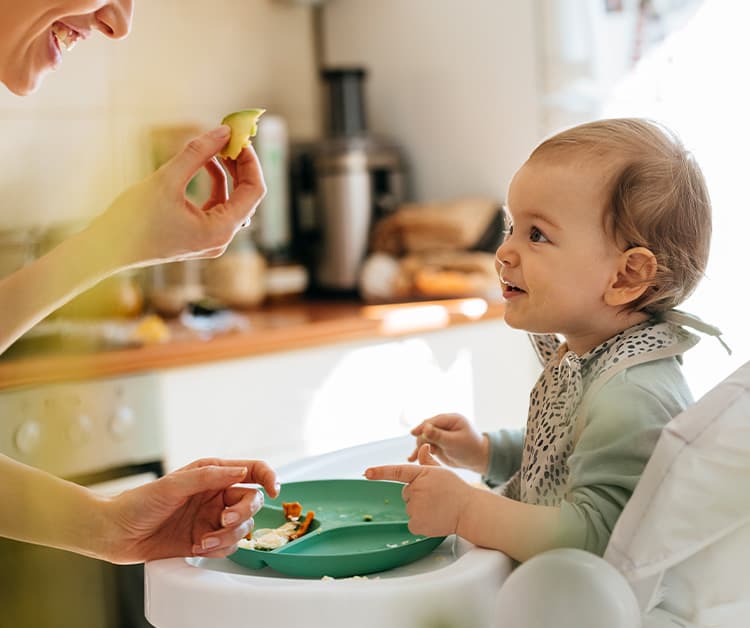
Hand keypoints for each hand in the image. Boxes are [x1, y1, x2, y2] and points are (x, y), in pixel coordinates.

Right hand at [86, 125, 265, 269]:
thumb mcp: (166, 179)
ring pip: (232, 202)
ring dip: (227, 174)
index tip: (240, 138)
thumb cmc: (132, 219)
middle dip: (240, 166)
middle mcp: (220, 239)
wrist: (105, 249)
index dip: (251, 162)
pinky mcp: (198, 236)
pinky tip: (204, 163)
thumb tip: (223, 131)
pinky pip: (216, 207)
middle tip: (230, 138)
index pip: (254, 192)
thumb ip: (198, 153)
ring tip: (216, 147)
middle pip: (246, 197)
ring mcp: (210, 240)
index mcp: (219, 230)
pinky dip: (214, 186)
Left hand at [103, 458, 278, 562]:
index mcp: (212, 473)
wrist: (115, 532)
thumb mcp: (174, 484)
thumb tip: (241, 472)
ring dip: (227, 535)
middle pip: (251, 501)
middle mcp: (216, 495)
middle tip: (224, 520)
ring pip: (242, 527)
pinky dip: (218, 548)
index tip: (275, 489)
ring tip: (204, 539)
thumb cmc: (138, 502)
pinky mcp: (205, 539)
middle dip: (242, 513)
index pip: (251, 470)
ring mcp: (211, 518)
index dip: (268, 477)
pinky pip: (228, 545)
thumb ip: (210, 477)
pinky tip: (199, 547)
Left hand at [365, 444, 473, 537]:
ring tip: (438, 508)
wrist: (469, 511)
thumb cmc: (456, 490)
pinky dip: (421, 523)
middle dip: (417, 495)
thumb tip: (423, 446)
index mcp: (422, 474)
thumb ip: (428, 461)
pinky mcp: (417, 523)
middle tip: (436, 497)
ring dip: (420, 509)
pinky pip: (412, 523)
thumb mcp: (442, 471)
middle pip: (406, 493)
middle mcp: (417, 490)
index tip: (366, 473)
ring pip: (410, 508)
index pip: (397, 471)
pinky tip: (434, 519)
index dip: (380, 472)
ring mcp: (416, 507)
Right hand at [408, 413, 488, 474]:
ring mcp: (440, 433)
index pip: (433, 421)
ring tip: (414, 457)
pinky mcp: (438, 443)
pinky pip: (426, 445)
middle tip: (419, 450)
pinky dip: (420, 451)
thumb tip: (424, 428)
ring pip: (424, 438)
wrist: (478, 460)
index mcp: (452, 419)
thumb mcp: (454, 442)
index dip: (423, 427)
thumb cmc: (470, 449)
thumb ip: (439, 436)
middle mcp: (444, 424)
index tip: (414, 433)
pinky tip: (412, 458)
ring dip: (419, 447)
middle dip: (421, 439)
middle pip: (426, 429)